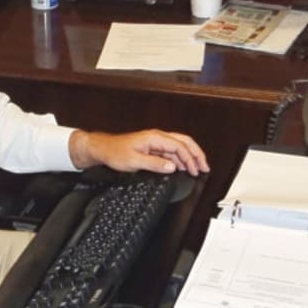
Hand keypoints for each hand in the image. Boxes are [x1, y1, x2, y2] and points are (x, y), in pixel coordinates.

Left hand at [68, 129, 209, 175]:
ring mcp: (155, 142)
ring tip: (198, 168)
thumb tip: (172, 167)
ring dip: (189, 157)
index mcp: (154, 138)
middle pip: (184, 142)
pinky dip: (180, 159)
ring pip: (179, 146)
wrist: (103, 149)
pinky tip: (183, 167)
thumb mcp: (134, 161)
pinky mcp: (152, 148)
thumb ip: (154, 164)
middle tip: (205, 167)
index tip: (195, 170)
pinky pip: (171, 151)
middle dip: (196, 154)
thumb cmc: (115, 152)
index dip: (190, 158)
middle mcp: (157, 137)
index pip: (179, 146)